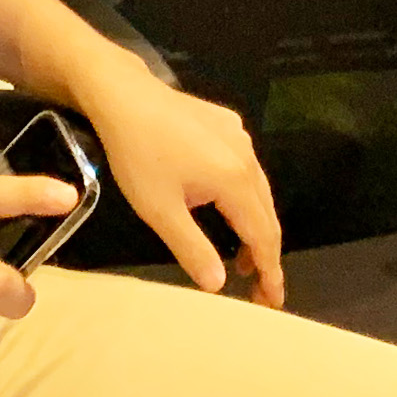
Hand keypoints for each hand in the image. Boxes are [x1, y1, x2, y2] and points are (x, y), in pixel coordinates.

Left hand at [79, 62, 285, 305]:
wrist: (123, 95)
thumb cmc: (138, 154)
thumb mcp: (159, 209)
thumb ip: (192, 248)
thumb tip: (219, 284)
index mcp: (235, 180)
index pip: (263, 236)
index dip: (270, 271)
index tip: (273, 301)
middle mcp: (247, 157)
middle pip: (267, 215)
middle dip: (265, 255)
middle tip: (258, 290)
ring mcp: (239, 137)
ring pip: (258, 191)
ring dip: (254, 227)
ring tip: (241, 259)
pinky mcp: (226, 124)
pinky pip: (246, 168)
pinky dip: (245, 198)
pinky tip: (226, 208)